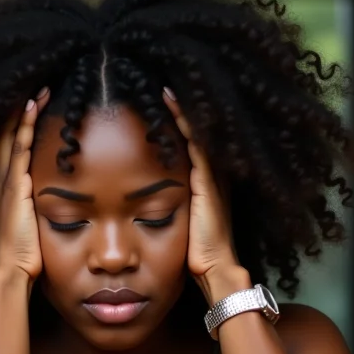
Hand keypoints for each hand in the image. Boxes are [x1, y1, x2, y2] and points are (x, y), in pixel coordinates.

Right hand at [0, 88, 49, 283]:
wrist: (10, 271)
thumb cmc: (22, 256)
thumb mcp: (27, 227)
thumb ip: (34, 211)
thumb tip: (50, 206)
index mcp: (0, 189)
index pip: (5, 148)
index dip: (14, 124)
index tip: (30, 104)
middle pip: (2, 134)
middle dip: (15, 110)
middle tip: (31, 84)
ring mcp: (4, 181)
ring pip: (9, 133)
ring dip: (23, 108)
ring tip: (37, 85)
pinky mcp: (15, 185)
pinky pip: (19, 145)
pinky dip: (25, 123)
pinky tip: (34, 103)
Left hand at [163, 89, 247, 301]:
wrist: (215, 271)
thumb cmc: (195, 255)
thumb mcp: (178, 224)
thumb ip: (166, 209)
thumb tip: (138, 205)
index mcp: (204, 184)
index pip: (190, 143)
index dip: (177, 121)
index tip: (157, 100)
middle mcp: (211, 174)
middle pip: (196, 132)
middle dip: (180, 109)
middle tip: (159, 82)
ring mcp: (212, 175)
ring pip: (197, 131)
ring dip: (180, 108)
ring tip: (161, 84)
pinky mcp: (208, 180)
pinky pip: (195, 141)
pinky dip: (183, 119)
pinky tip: (168, 100)